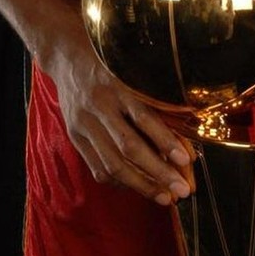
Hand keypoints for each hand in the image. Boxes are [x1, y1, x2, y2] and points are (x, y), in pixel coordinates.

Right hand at [47, 33, 194, 205]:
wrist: (67, 58)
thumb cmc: (110, 65)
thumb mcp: (132, 72)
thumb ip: (154, 100)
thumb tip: (185, 131)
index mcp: (117, 86)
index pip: (143, 118)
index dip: (166, 141)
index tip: (187, 161)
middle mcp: (98, 105)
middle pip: (128, 147)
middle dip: (158, 173)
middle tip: (182, 190)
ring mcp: (83, 123)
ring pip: (112, 163)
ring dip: (141, 184)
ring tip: (164, 197)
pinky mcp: (74, 136)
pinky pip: (97, 167)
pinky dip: (119, 182)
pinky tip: (137, 187)